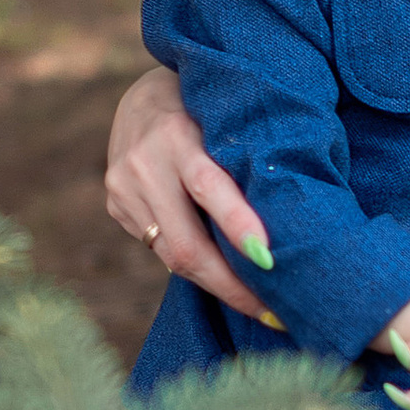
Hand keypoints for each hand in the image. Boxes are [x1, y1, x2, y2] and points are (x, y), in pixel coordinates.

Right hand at [104, 68, 273, 322]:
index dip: (238, 223)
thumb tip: (295, 216)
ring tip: (260, 306)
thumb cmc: (209, 108)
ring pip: (172, 257)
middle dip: (231, 285)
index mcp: (177, 133)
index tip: (269, 257)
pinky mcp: (114, 206)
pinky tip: (224, 278)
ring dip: (218, 286)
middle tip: (275, 312)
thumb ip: (244, 158)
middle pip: (186, 242)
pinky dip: (195, 267)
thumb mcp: (225, 118)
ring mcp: (122, 188)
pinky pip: (160, 250)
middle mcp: (144, 163)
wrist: (143, 97)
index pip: (208, 185)